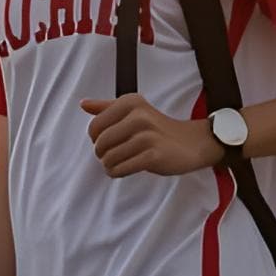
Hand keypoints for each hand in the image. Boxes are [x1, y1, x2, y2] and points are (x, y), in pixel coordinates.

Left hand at [79, 96, 220, 177]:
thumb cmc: (158, 129)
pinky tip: (122, 170)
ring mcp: (147, 136)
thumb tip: (83, 103)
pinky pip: (121, 169)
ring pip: (109, 158)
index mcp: (130, 102)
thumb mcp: (134, 111)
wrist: (192, 143)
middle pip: (100, 143)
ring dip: (109, 165)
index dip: (96, 139)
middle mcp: (139, 116)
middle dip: (102, 154)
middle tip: (112, 156)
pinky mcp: (154, 155)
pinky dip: (117, 172)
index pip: (95, 126)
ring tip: (118, 163)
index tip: (107, 143)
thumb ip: (107, 107)